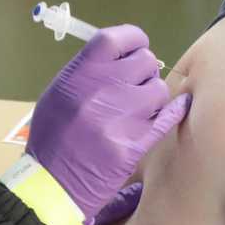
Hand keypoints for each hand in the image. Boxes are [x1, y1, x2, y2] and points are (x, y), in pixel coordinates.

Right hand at [29, 24, 188, 224]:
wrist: (51, 185)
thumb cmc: (52, 138)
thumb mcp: (58, 95)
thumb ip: (89, 73)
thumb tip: (122, 57)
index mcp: (78, 75)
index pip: (116, 38)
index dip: (133, 40)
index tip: (136, 48)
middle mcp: (100, 90)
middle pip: (145, 62)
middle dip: (144, 72)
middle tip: (136, 87)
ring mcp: (120, 117)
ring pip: (158, 90)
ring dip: (153, 98)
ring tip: (139, 111)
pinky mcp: (135, 144)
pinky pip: (167, 117)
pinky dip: (172, 112)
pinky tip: (173, 110)